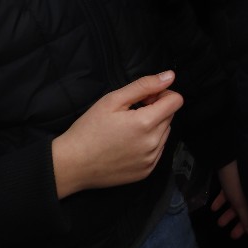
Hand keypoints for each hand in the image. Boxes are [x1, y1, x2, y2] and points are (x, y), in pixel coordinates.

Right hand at [51, 71, 183, 197]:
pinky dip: (148, 144)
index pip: (176, 100)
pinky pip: (157, 151)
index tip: (145, 98)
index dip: (162, 94)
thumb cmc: (88, 130)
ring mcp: (151, 160)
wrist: (70, 165)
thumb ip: (144, 85)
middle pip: (170, 116)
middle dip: (156, 110)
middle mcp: (153, 143)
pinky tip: (127, 144)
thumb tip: (170, 76)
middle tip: (131, 113)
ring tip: (127, 130)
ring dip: (153, 127)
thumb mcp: (113, 100)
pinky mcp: (146, 172)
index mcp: (146, 123)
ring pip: (165, 133)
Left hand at [213, 161, 247, 238]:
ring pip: (240, 201)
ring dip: (230, 214)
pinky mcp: (234, 176)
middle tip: (233, 234)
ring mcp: (246, 182)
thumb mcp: (241, 201)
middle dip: (241, 223)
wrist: (227, 151)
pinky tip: (214, 208)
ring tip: (220, 222)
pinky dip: (222, 200)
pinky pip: (229, 191)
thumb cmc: (238, 178)